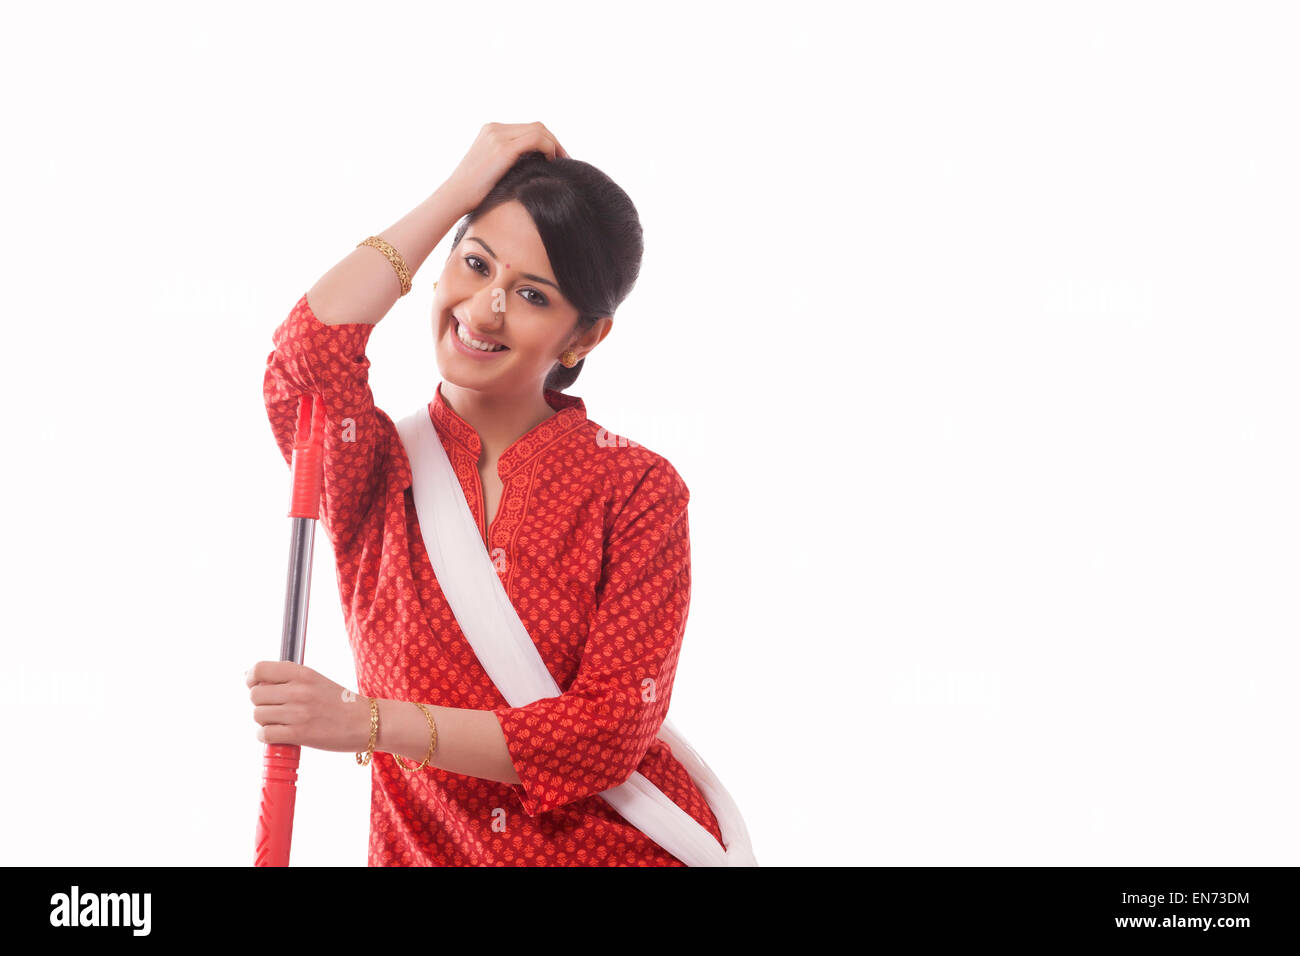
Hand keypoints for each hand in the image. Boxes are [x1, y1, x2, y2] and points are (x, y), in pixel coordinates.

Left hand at [246, 661, 368, 751]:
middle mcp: (298, 690)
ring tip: (280, 722)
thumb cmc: (339, 702)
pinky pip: (264, 734)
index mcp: (302, 673)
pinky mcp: (299, 734)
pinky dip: (267, 736)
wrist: (366, 722)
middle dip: (260, 703)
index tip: (253, 684)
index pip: (260, 669)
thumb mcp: (315, 680)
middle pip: (255, 695)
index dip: (251, 678)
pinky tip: (280, 735)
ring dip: (264, 721)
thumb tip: (251, 678)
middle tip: (274, 708)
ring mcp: (298, 713)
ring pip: (258, 715)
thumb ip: (287, 678)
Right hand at [439, 121, 569, 215]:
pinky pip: (536, 140)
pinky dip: (549, 149)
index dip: (547, 140)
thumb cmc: (473, 193)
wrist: (454, 197)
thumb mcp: (492, 170)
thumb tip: (536, 167)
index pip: (528, 128)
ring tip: (562, 163)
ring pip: (539, 130)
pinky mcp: (503, 148)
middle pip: (536, 126)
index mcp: (491, 131)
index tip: (557, 158)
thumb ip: (510, 161)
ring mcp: (498, 136)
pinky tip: (551, 163)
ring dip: (555, 145)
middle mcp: (495, 129)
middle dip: (554, 141)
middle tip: (565, 159)